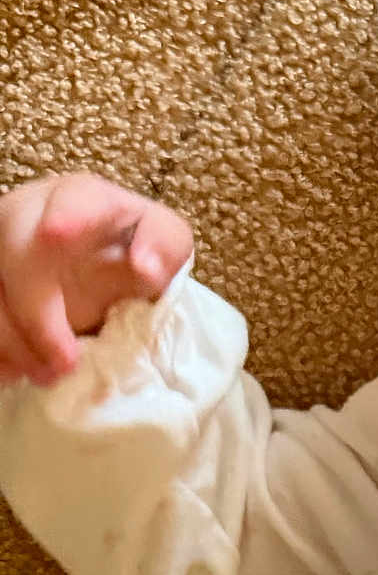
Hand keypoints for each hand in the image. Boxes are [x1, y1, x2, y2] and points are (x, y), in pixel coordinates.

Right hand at [0, 173, 193, 386]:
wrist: (101, 274)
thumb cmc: (133, 253)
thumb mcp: (164, 245)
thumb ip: (164, 245)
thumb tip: (146, 266)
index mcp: (81, 199)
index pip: (73, 199)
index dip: (65, 216)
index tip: (58, 237)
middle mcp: (29, 214)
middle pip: (16, 250)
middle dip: (35, 312)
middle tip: (65, 362)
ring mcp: (0, 248)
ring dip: (11, 339)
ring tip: (47, 376)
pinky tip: (15, 371)